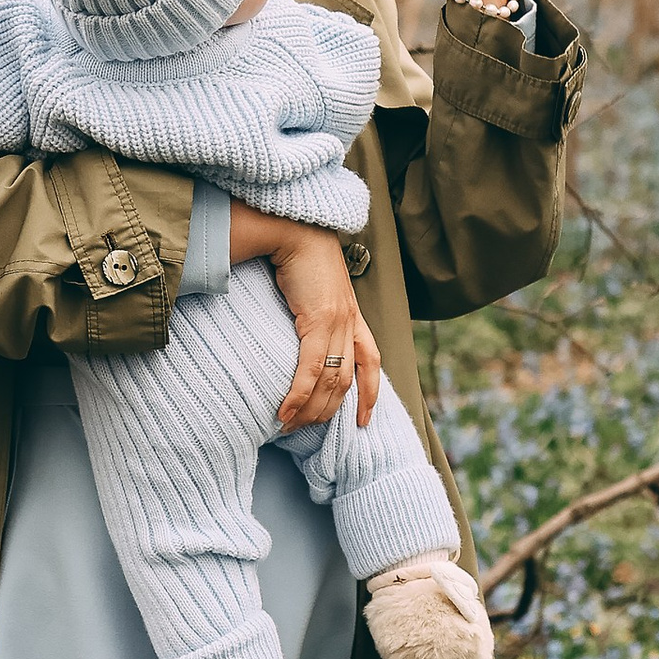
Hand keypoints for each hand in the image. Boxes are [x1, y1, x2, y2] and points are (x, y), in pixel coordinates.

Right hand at [228, 206, 381, 427]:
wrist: (294, 229)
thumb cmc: (297, 254)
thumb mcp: (313, 289)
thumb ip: (312, 311)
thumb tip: (296, 331)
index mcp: (352, 314)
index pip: (372, 360)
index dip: (370, 392)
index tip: (364, 420)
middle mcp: (350, 320)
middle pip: (347, 379)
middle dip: (330, 410)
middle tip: (306, 429)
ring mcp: (338, 320)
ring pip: (331, 378)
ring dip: (311, 408)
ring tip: (291, 427)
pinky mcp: (320, 318)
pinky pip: (312, 367)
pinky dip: (299, 393)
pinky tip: (286, 411)